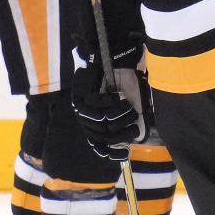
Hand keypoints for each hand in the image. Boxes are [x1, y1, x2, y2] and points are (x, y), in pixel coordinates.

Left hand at [71, 41, 152, 159]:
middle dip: (122, 128)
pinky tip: (116, 94)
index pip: (99, 147)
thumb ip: (128, 124)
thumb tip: (133, 142)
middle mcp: (85, 120)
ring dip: (118, 113)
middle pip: (102, 135)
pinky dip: (109, 100)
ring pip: (100, 120)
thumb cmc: (123, 86)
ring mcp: (80, 108)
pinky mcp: (79, 94)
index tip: (127, 152)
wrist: (116, 62)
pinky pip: (95, 103)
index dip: (112, 153)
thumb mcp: (128, 108)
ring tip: (127, 104)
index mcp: (95, 126)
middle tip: (134, 118)